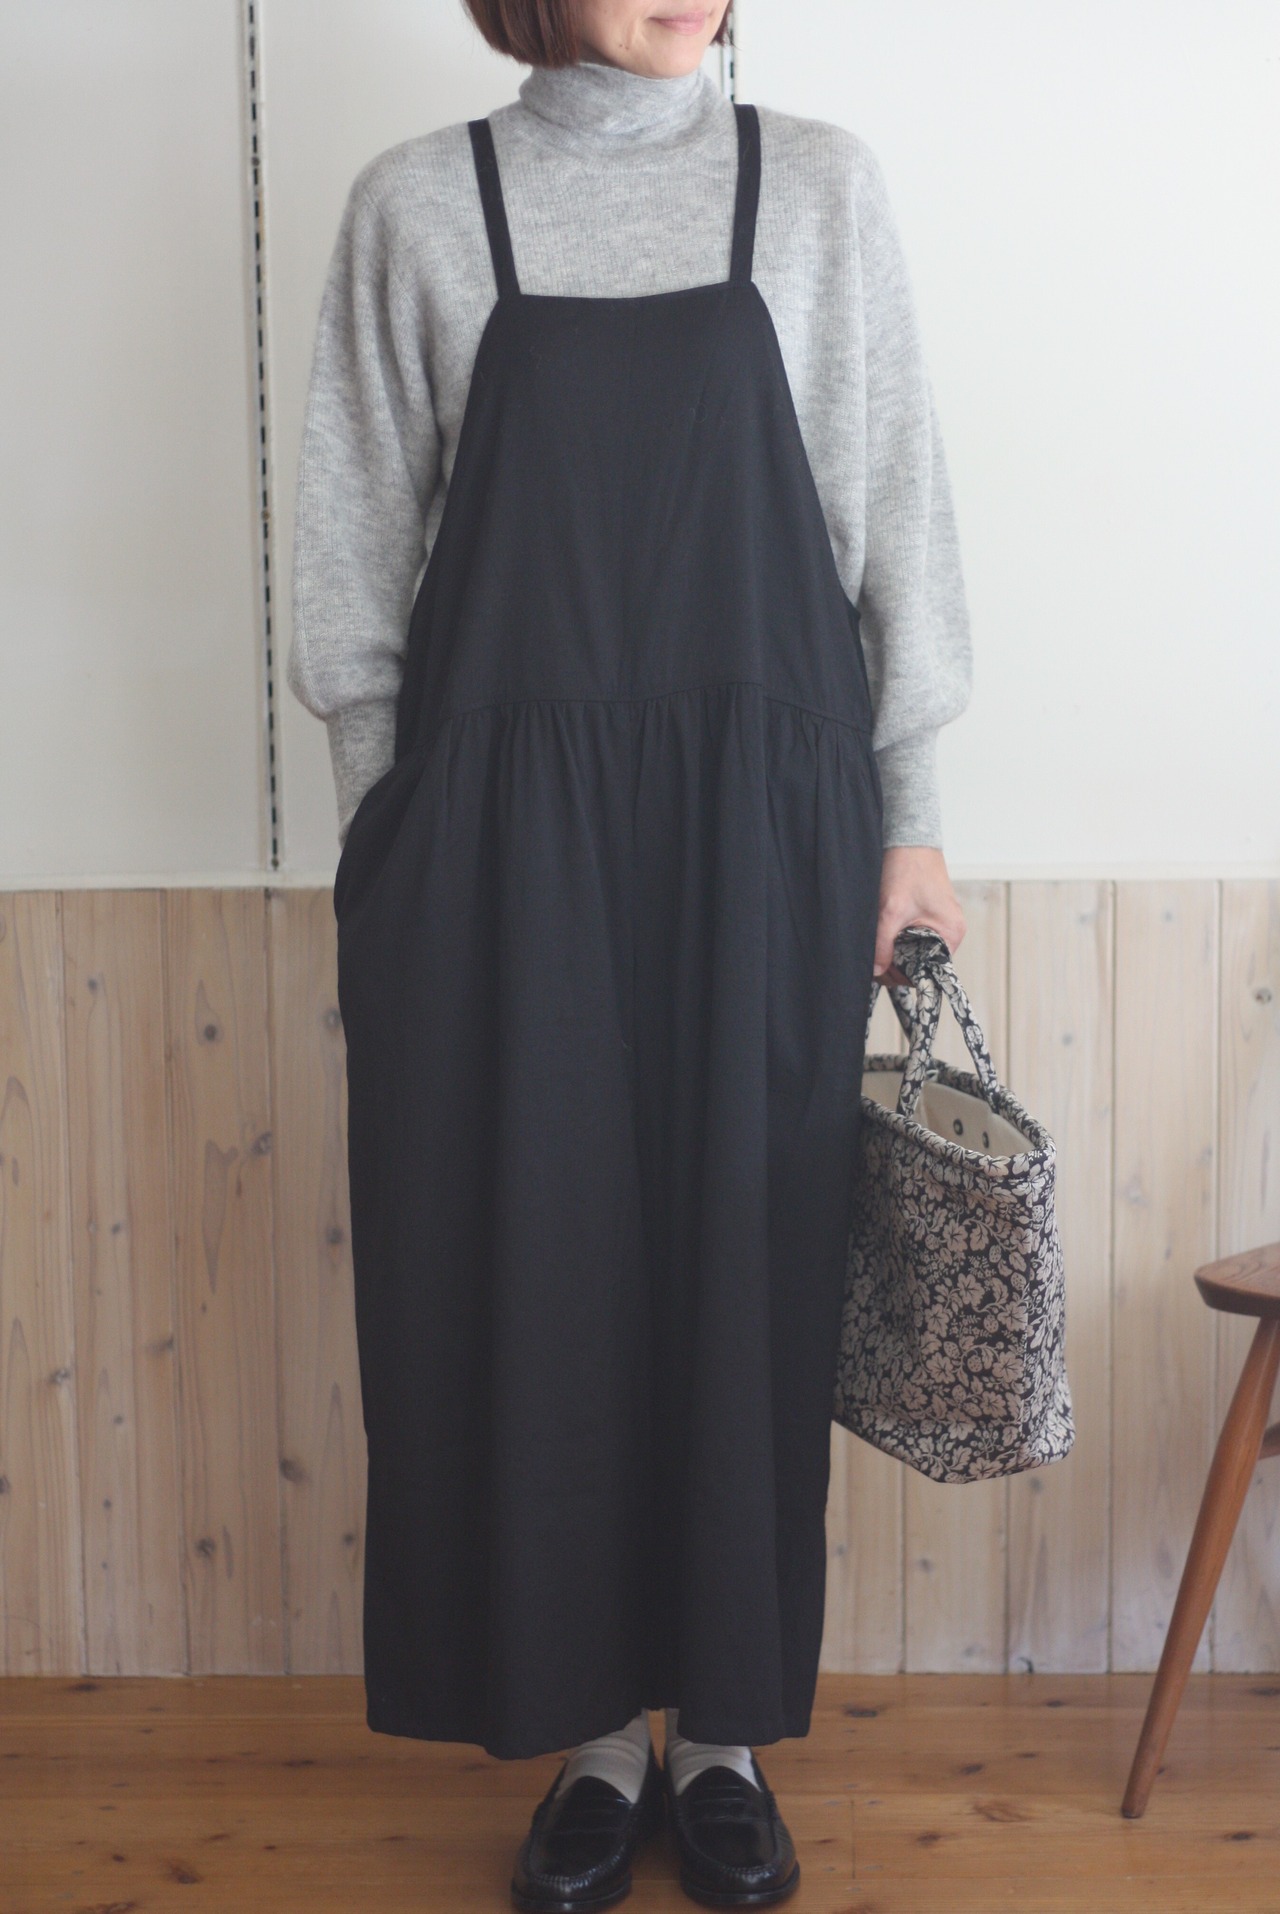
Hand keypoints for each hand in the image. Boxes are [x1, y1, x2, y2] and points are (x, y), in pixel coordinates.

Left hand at [874, 847, 965, 984]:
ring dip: (894, 951)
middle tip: (873, 957)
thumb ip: (882, 944)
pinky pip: (913, 937)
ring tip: (877, 942)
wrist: (908, 839)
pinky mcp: (929, 915)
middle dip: (895, 963)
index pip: (927, 971)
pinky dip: (898, 938)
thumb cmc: (908, 869)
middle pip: (920, 963)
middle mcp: (949, 931)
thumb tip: (876, 970)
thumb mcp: (891, 910)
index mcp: (950, 933)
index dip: (901, 974)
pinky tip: (885, 931)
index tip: (880, 969)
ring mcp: (939, 923)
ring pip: (914, 950)